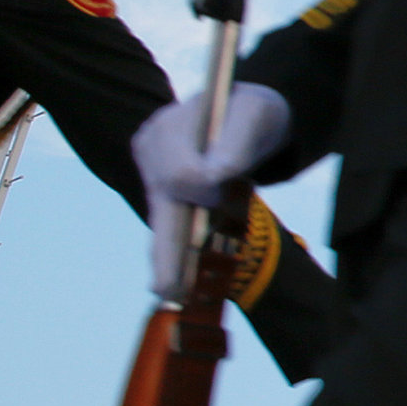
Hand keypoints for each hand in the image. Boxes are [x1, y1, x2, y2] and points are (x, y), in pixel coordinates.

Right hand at [133, 84, 289, 300]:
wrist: (247, 111)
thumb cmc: (255, 111)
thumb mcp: (255, 115)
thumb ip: (236, 144)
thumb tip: (215, 178)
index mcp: (168, 129)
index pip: (181, 175)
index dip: (204, 190)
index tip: (228, 187)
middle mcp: (151, 152)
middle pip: (160, 206)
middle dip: (164, 248)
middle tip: (166, 289)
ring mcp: (153, 172)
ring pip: (163, 221)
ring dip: (169, 256)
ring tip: (172, 294)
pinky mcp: (162, 188)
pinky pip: (171, 222)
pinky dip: (176, 249)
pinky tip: (180, 279)